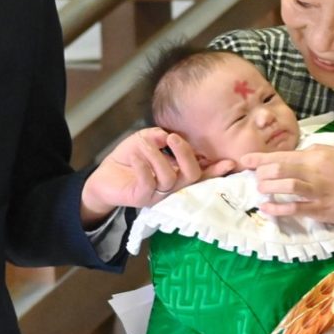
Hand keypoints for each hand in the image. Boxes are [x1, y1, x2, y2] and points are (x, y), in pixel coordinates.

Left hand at [82, 128, 231, 220]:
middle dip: (185, 155)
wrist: (103, 177)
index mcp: (178, 172)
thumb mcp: (144, 140)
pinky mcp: (141, 198)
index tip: (230, 162)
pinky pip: (148, 184)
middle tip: (172, 138)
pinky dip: (143, 166)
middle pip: (192, 176)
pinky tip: (135, 155)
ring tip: (144, 144)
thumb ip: (157, 136)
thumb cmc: (129, 159)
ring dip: (157, 157)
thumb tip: (166, 135)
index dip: (216, 169)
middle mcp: (173, 186)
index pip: (201, 172)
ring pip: (169, 178)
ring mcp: (158, 194)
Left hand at [243, 146, 333, 225]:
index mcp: (319, 156)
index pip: (284, 155)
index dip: (261, 158)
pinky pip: (294, 209)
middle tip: (256, 177)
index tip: (246, 159)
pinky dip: (277, 209)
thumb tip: (298, 156)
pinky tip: (266, 207)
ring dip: (267, 189)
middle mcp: (316, 172)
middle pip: (279, 170)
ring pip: (284, 188)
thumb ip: (317, 153)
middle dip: (262, 173)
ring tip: (260, 190)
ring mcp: (318, 193)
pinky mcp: (321, 211)